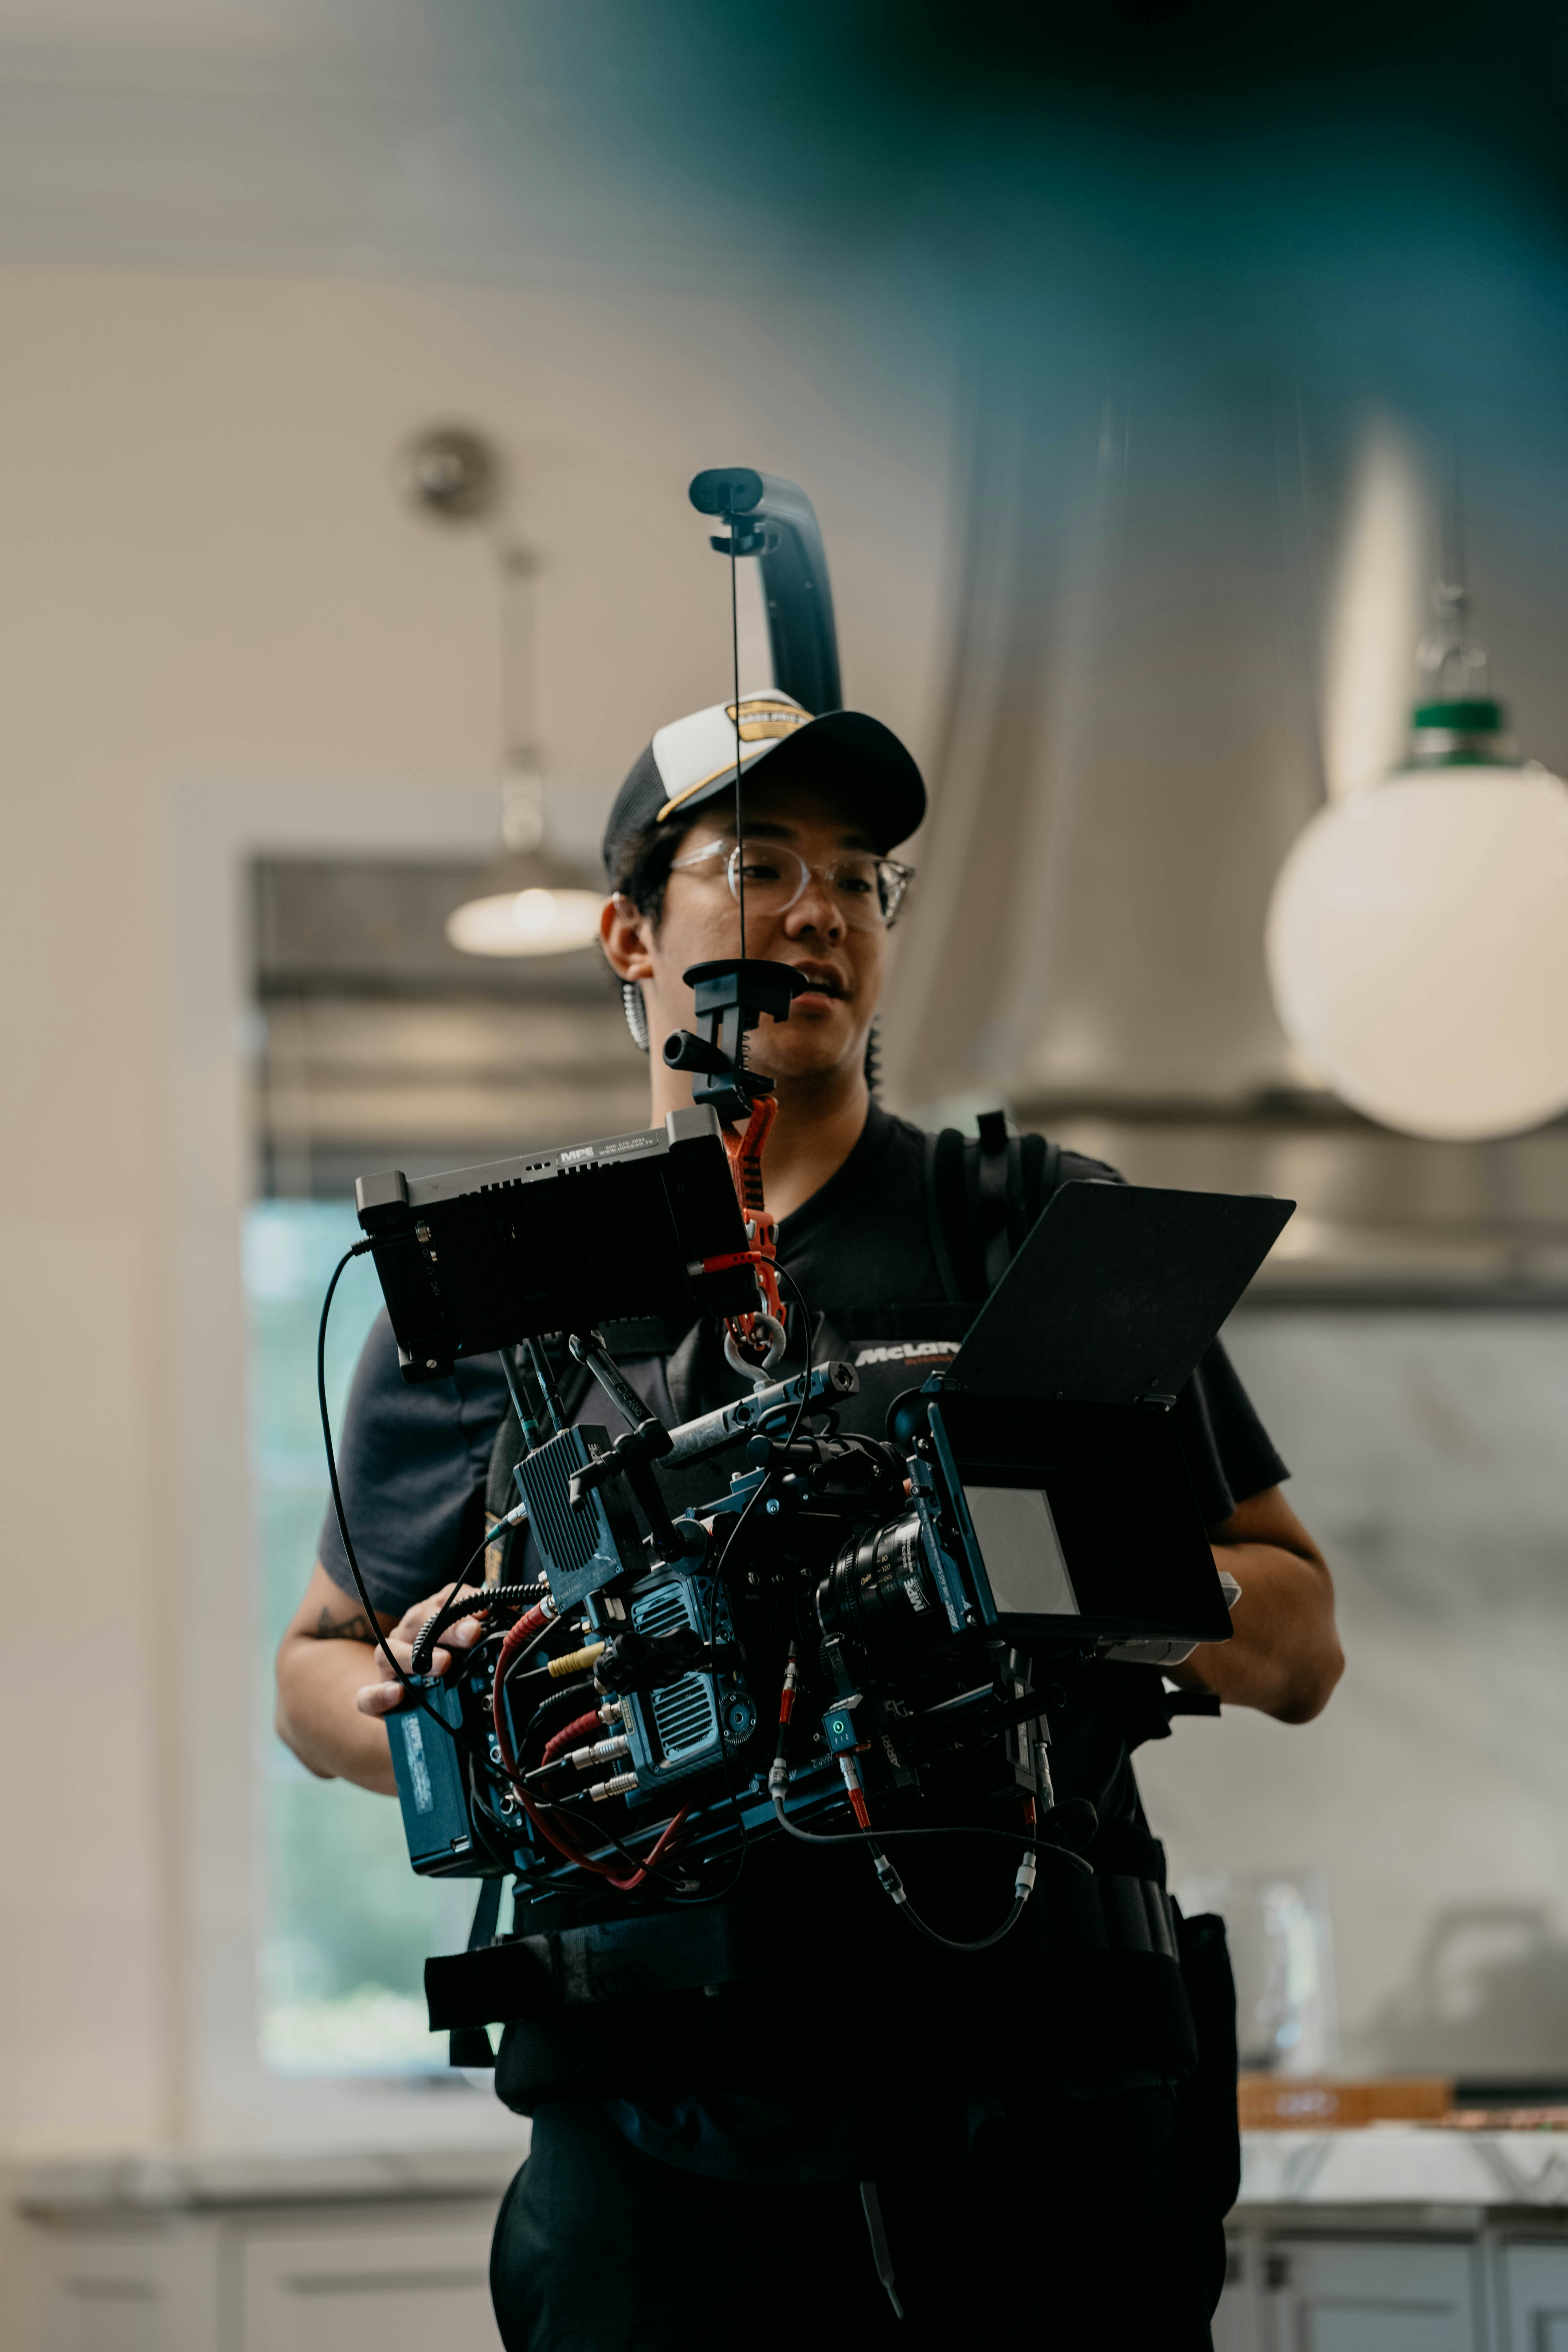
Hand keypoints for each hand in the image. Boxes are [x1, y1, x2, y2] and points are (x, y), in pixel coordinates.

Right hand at [355, 1585, 489, 1717]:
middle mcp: (406, 1635)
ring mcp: (388, 1664)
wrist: (415, 1703)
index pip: (444, 1600)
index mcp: (429, 1617)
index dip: (465, 1602)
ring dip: (416, 1656)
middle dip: (448, 1626)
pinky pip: (367, 1695)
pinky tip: (397, 1694)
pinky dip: (379, 1694)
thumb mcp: (468, 1644)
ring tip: (443, 1664)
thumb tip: (514, 1612)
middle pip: (420, 1622)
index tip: (486, 1612)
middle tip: (472, 1634)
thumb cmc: (446, 1666)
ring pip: (389, 1652)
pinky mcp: (376, 1695)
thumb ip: (486, 1626)